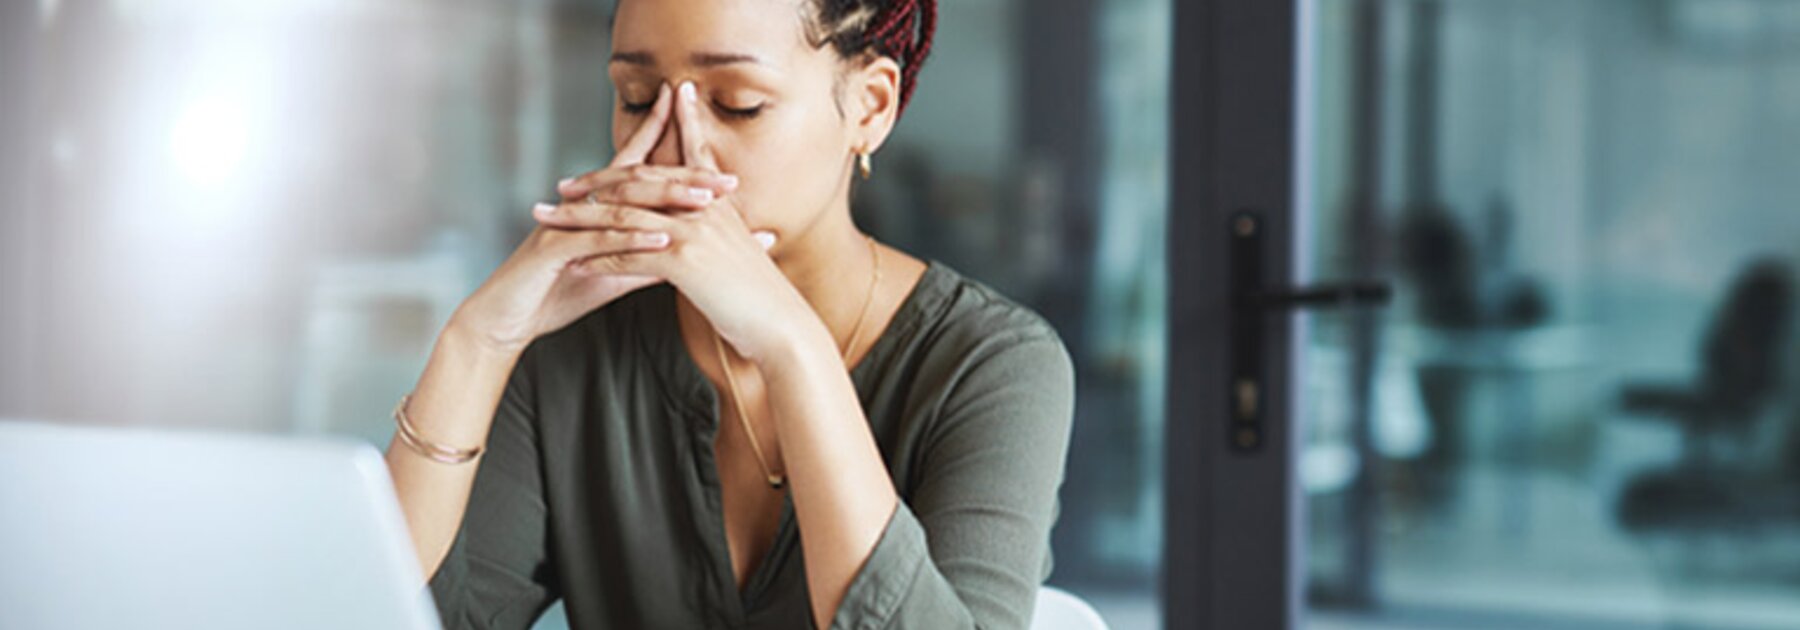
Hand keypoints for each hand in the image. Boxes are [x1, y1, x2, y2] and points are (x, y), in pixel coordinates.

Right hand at [449, 83, 740, 354]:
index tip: (711, 141)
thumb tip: (687, 252)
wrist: (506, 320)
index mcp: (596, 208)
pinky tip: (663, 240)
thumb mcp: (612, 275)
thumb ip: (646, 260)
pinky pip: (598, 240)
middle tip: (728, 180)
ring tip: (705, 201)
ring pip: (623, 204)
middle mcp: (582, 206)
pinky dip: (632, 239)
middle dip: (685, 175)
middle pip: (639, 180)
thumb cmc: (556, 294)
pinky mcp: (553, 249)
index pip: (638, 169)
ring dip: (666, 200)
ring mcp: (566, 223)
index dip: (668, 146)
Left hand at [541, 81, 823, 362]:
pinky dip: (600, 259)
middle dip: (596, 181)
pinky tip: (575, 264)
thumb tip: (707, 227)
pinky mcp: (684, 262)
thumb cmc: (763, 299)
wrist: (783, 328)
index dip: (666, 129)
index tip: (644, 111)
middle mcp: (705, 208)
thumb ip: (722, 233)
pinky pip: (630, 255)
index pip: (687, 155)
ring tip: (550, 221)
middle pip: (640, 182)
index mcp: (718, 203)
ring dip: (582, 220)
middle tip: (563, 185)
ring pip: (625, 217)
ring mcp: (694, 232)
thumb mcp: (742, 253)